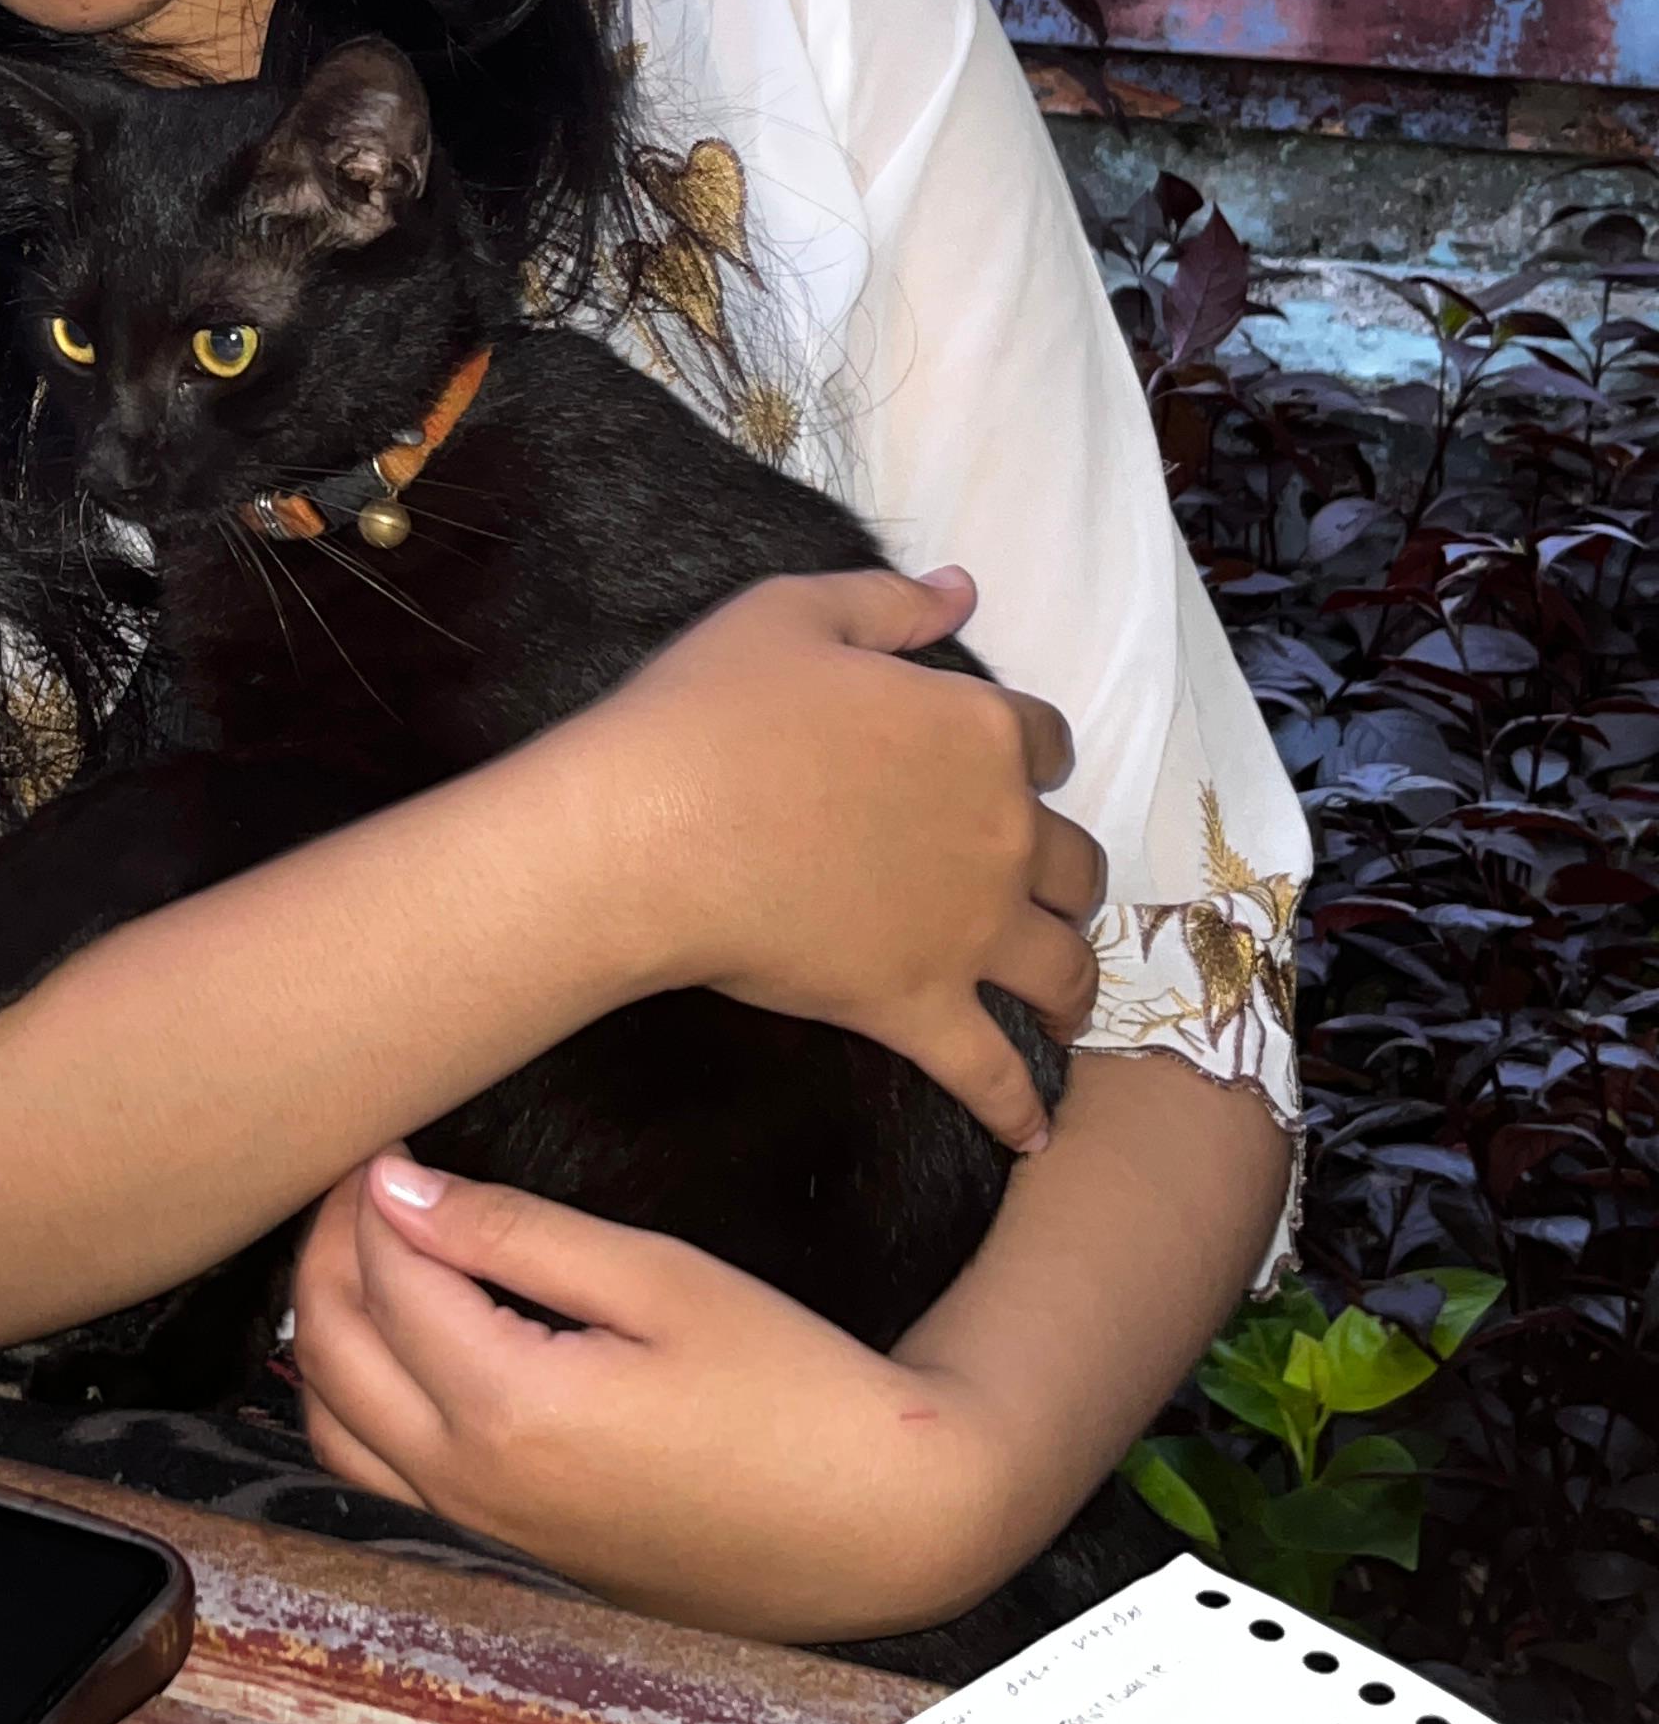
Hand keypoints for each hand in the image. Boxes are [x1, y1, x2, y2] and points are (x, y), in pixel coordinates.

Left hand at [292, 1154, 1033, 1642]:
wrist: (883, 1521)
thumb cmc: (794, 1387)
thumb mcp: (662, 1281)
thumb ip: (517, 1233)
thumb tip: (396, 1186)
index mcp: (506, 1408)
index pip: (385, 1272)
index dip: (372, 1187)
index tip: (392, 1125)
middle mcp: (471, 1485)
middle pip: (331, 1346)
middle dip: (325, 1245)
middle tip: (364, 1175)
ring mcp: (484, 1532)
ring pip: (334, 1426)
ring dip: (327, 1329)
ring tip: (365, 1249)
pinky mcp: (511, 1552)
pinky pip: (383, 1477)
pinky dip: (357, 1403)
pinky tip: (397, 1348)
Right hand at [565, 566, 1103, 1154]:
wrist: (650, 832)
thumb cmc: (707, 713)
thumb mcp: (793, 614)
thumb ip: (890, 603)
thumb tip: (962, 589)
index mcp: (976, 730)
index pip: (1044, 742)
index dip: (1028, 757)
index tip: (1009, 772)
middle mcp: (998, 832)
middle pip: (1073, 863)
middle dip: (1064, 877)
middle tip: (1037, 895)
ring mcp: (967, 929)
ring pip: (1062, 967)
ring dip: (1072, 987)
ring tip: (1063, 1007)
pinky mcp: (919, 1006)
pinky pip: (990, 1070)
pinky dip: (1016, 1107)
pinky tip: (1032, 1134)